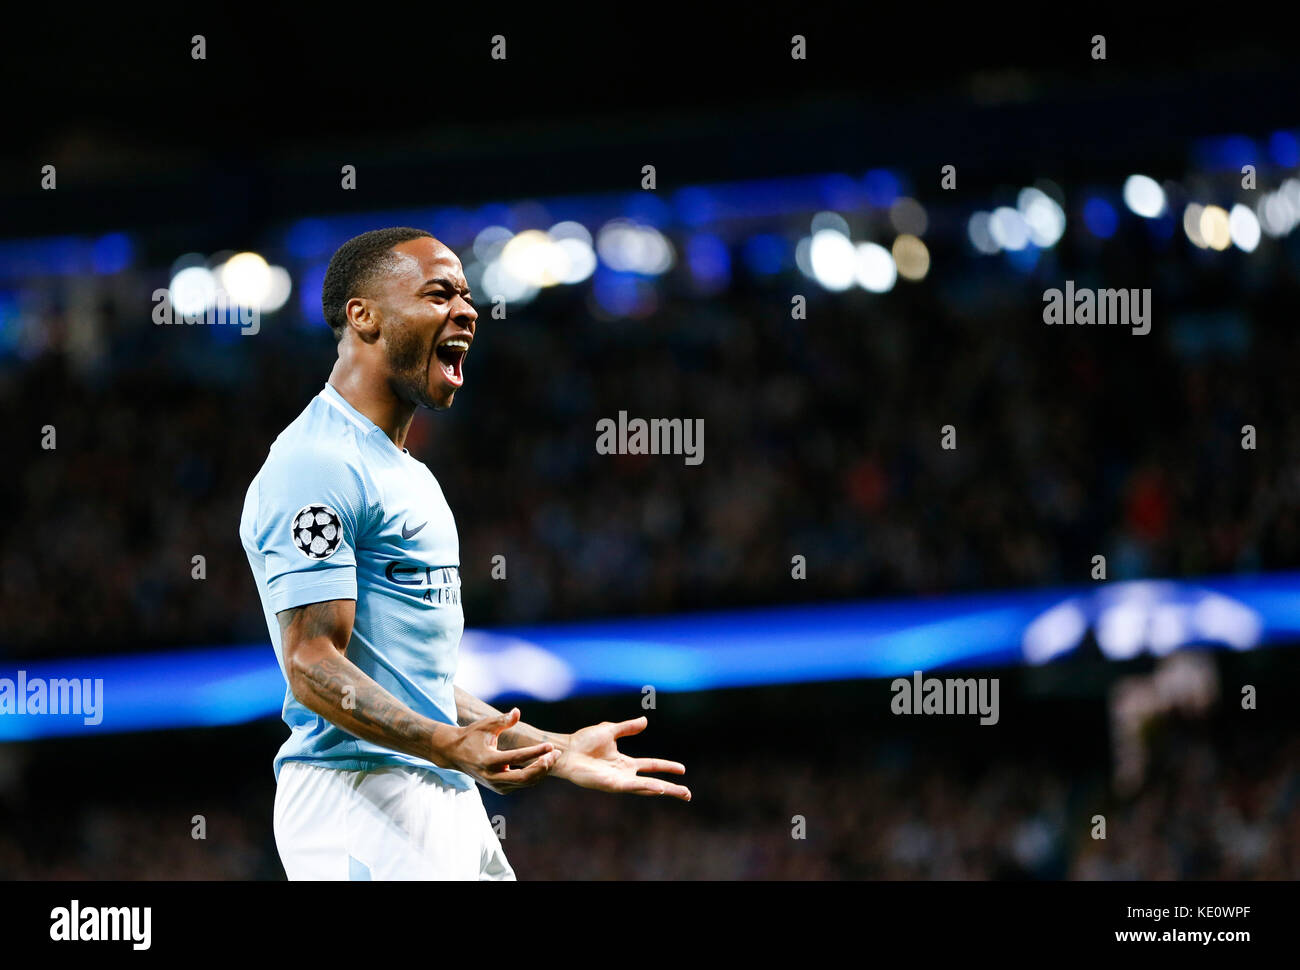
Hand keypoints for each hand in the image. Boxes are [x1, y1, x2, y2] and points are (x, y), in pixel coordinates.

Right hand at [444, 708, 556, 793]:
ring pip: (525, 782)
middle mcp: (492, 777)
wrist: (454, 754)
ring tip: (553, 756)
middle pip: (525, 778)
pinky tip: (543, 762)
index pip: (517, 757)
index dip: (536, 752)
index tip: (550, 745)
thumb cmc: (472, 736)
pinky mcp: (500, 788)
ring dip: (542, 770)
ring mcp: (496, 785)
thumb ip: (503, 720)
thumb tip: (517, 711)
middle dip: (543, 766)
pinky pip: (522, 784)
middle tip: (557, 753)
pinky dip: (534, 775)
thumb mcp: (485, 725)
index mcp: (488, 760)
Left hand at [553, 716, 689, 800]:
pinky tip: (659, 788)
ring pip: (646, 787)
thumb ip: (628, 727)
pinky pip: (632, 786)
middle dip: (671, 789)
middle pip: (653, 782)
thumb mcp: (610, 730)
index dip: (667, 767)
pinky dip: (646, 787)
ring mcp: (618, 781)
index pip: (651, 766)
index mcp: (625, 763)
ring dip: (664, 790)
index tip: (682, 769)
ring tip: (681, 793)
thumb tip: (645, 721)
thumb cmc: (583, 741)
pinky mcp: (611, 785)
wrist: (567, 749)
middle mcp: (624, 774)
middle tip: (688, 795)